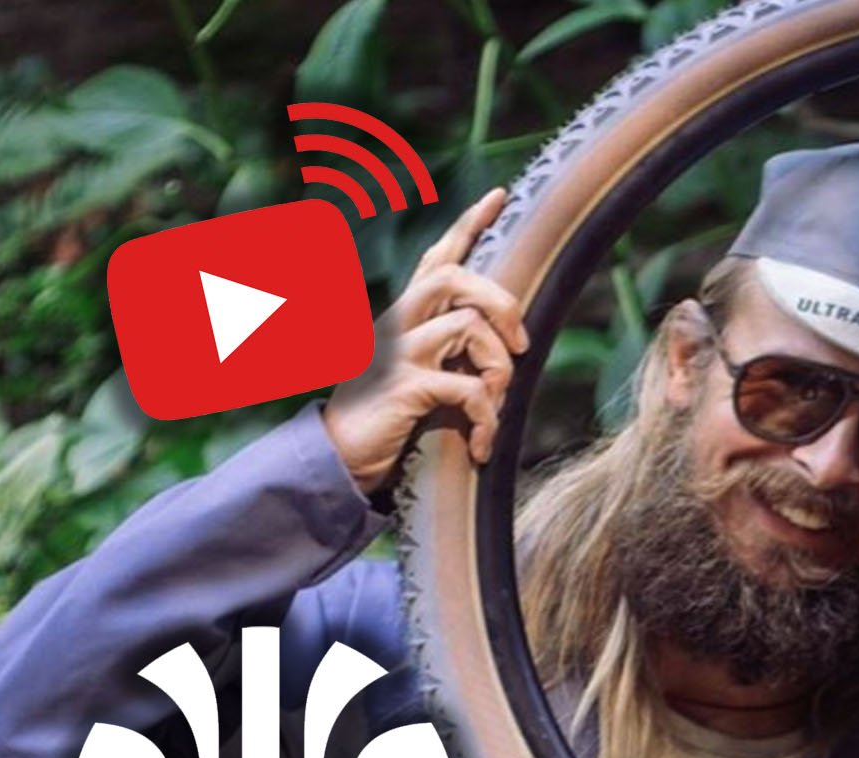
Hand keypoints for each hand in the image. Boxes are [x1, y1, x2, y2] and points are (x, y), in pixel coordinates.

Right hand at [323, 188, 529, 493]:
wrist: (338, 460)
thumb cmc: (387, 419)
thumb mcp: (418, 374)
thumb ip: (449, 351)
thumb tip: (505, 346)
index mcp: (403, 316)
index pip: (438, 258)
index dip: (469, 225)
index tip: (499, 195)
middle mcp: (397, 324)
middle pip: (454, 277)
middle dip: (502, 303)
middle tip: (520, 343)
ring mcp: (397, 353)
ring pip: (469, 327)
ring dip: (498, 368)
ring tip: (493, 406)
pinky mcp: (404, 388)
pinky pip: (467, 387)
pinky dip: (486, 416)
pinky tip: (484, 444)